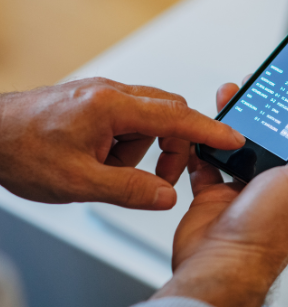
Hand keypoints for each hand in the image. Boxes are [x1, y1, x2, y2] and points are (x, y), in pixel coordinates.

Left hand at [0, 77, 244, 209]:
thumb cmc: (20, 151)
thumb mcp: (78, 182)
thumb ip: (129, 190)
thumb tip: (167, 196)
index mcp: (111, 107)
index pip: (176, 116)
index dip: (209, 130)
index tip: (233, 139)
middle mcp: (110, 94)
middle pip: (168, 114)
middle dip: (174, 147)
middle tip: (158, 180)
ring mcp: (102, 96)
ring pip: (149, 120)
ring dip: (145, 149)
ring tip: (112, 172)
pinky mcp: (94, 103)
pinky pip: (128, 121)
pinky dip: (128, 144)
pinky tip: (103, 162)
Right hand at [154, 81, 287, 306]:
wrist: (217, 265)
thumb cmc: (265, 234)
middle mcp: (283, 191)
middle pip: (279, 141)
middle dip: (270, 112)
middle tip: (262, 86)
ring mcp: (249, 192)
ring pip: (244, 147)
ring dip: (236, 122)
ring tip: (231, 96)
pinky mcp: (217, 196)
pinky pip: (211, 162)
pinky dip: (205, 145)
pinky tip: (204, 128)